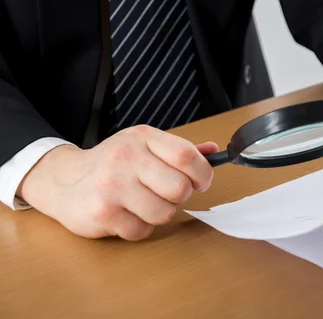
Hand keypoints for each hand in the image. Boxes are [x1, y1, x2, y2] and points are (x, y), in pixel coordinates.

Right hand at [17, 125, 217, 240]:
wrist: (62, 180)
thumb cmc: (111, 163)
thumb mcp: (143, 145)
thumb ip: (178, 151)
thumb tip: (215, 151)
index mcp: (142, 138)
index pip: (186, 156)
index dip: (202, 173)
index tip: (201, 182)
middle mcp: (126, 158)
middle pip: (180, 188)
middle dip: (179, 196)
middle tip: (165, 193)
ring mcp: (112, 186)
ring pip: (164, 213)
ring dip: (159, 214)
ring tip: (142, 203)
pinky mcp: (102, 213)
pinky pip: (142, 231)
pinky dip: (139, 228)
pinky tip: (126, 214)